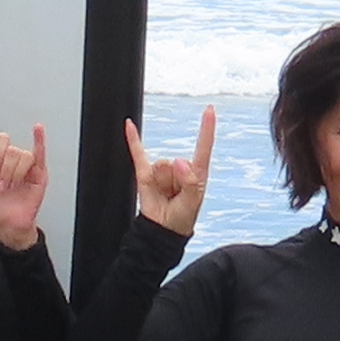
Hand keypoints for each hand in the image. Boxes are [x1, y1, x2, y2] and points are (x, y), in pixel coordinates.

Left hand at [0, 125, 51, 250]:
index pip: (2, 142)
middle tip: (3, 185)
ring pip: (24, 155)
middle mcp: (14, 163)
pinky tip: (38, 130)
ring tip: (12, 186)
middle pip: (12, 150)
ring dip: (16, 172)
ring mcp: (28, 168)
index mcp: (0, 162)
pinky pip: (41, 154)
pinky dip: (40, 140)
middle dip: (5, 169)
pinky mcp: (40, 176)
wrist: (4, 225)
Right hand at [123, 109, 215, 239]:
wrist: (162, 230)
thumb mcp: (192, 202)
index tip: (210, 109)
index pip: (203, 146)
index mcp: (197, 172)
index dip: (207, 128)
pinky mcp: (146, 173)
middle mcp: (180, 168)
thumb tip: (178, 161)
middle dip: (175, 181)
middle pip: (176, 162)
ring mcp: (163, 170)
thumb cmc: (182, 217)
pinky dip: (133, 139)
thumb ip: (190, 182)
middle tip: (176, 197)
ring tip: (165, 195)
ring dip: (162, 183)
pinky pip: (138, 153)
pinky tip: (129, 125)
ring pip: (161, 166)